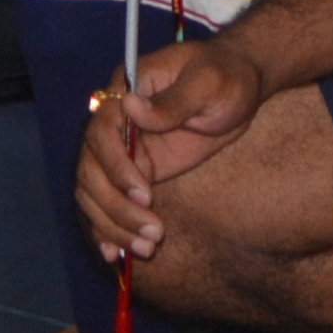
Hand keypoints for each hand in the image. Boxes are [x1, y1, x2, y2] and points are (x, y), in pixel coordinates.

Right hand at [77, 31, 263, 264]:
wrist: (239, 88)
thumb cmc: (225, 77)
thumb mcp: (207, 84)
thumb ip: (172, 101)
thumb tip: (131, 107)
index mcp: (126, 92)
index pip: (102, 132)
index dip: (116, 166)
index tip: (145, 193)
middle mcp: (115, 122)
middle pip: (93, 169)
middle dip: (117, 206)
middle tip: (153, 231)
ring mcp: (122, 150)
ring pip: (95, 193)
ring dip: (114, 225)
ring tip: (146, 247)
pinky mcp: (134, 173)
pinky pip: (110, 202)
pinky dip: (108, 229)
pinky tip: (115, 255)